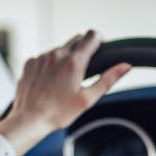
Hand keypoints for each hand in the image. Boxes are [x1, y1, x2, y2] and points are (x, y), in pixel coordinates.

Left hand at [0, 30, 130, 154]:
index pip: (91, 35)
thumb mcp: (88, 99)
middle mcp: (56, 54)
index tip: (101, 48)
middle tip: (85, 69)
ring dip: (66, 57)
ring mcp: (41, 57)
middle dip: (83, 48)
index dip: (99, 39)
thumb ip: (108, 80)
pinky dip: (50, 64)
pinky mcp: (30, 62)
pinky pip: (45, 57)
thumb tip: (126, 66)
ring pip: (60, 48)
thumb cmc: (58, 113)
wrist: (29, 120)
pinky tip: (50, 82)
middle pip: (76, 39)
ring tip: (65, 80)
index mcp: (73, 61)